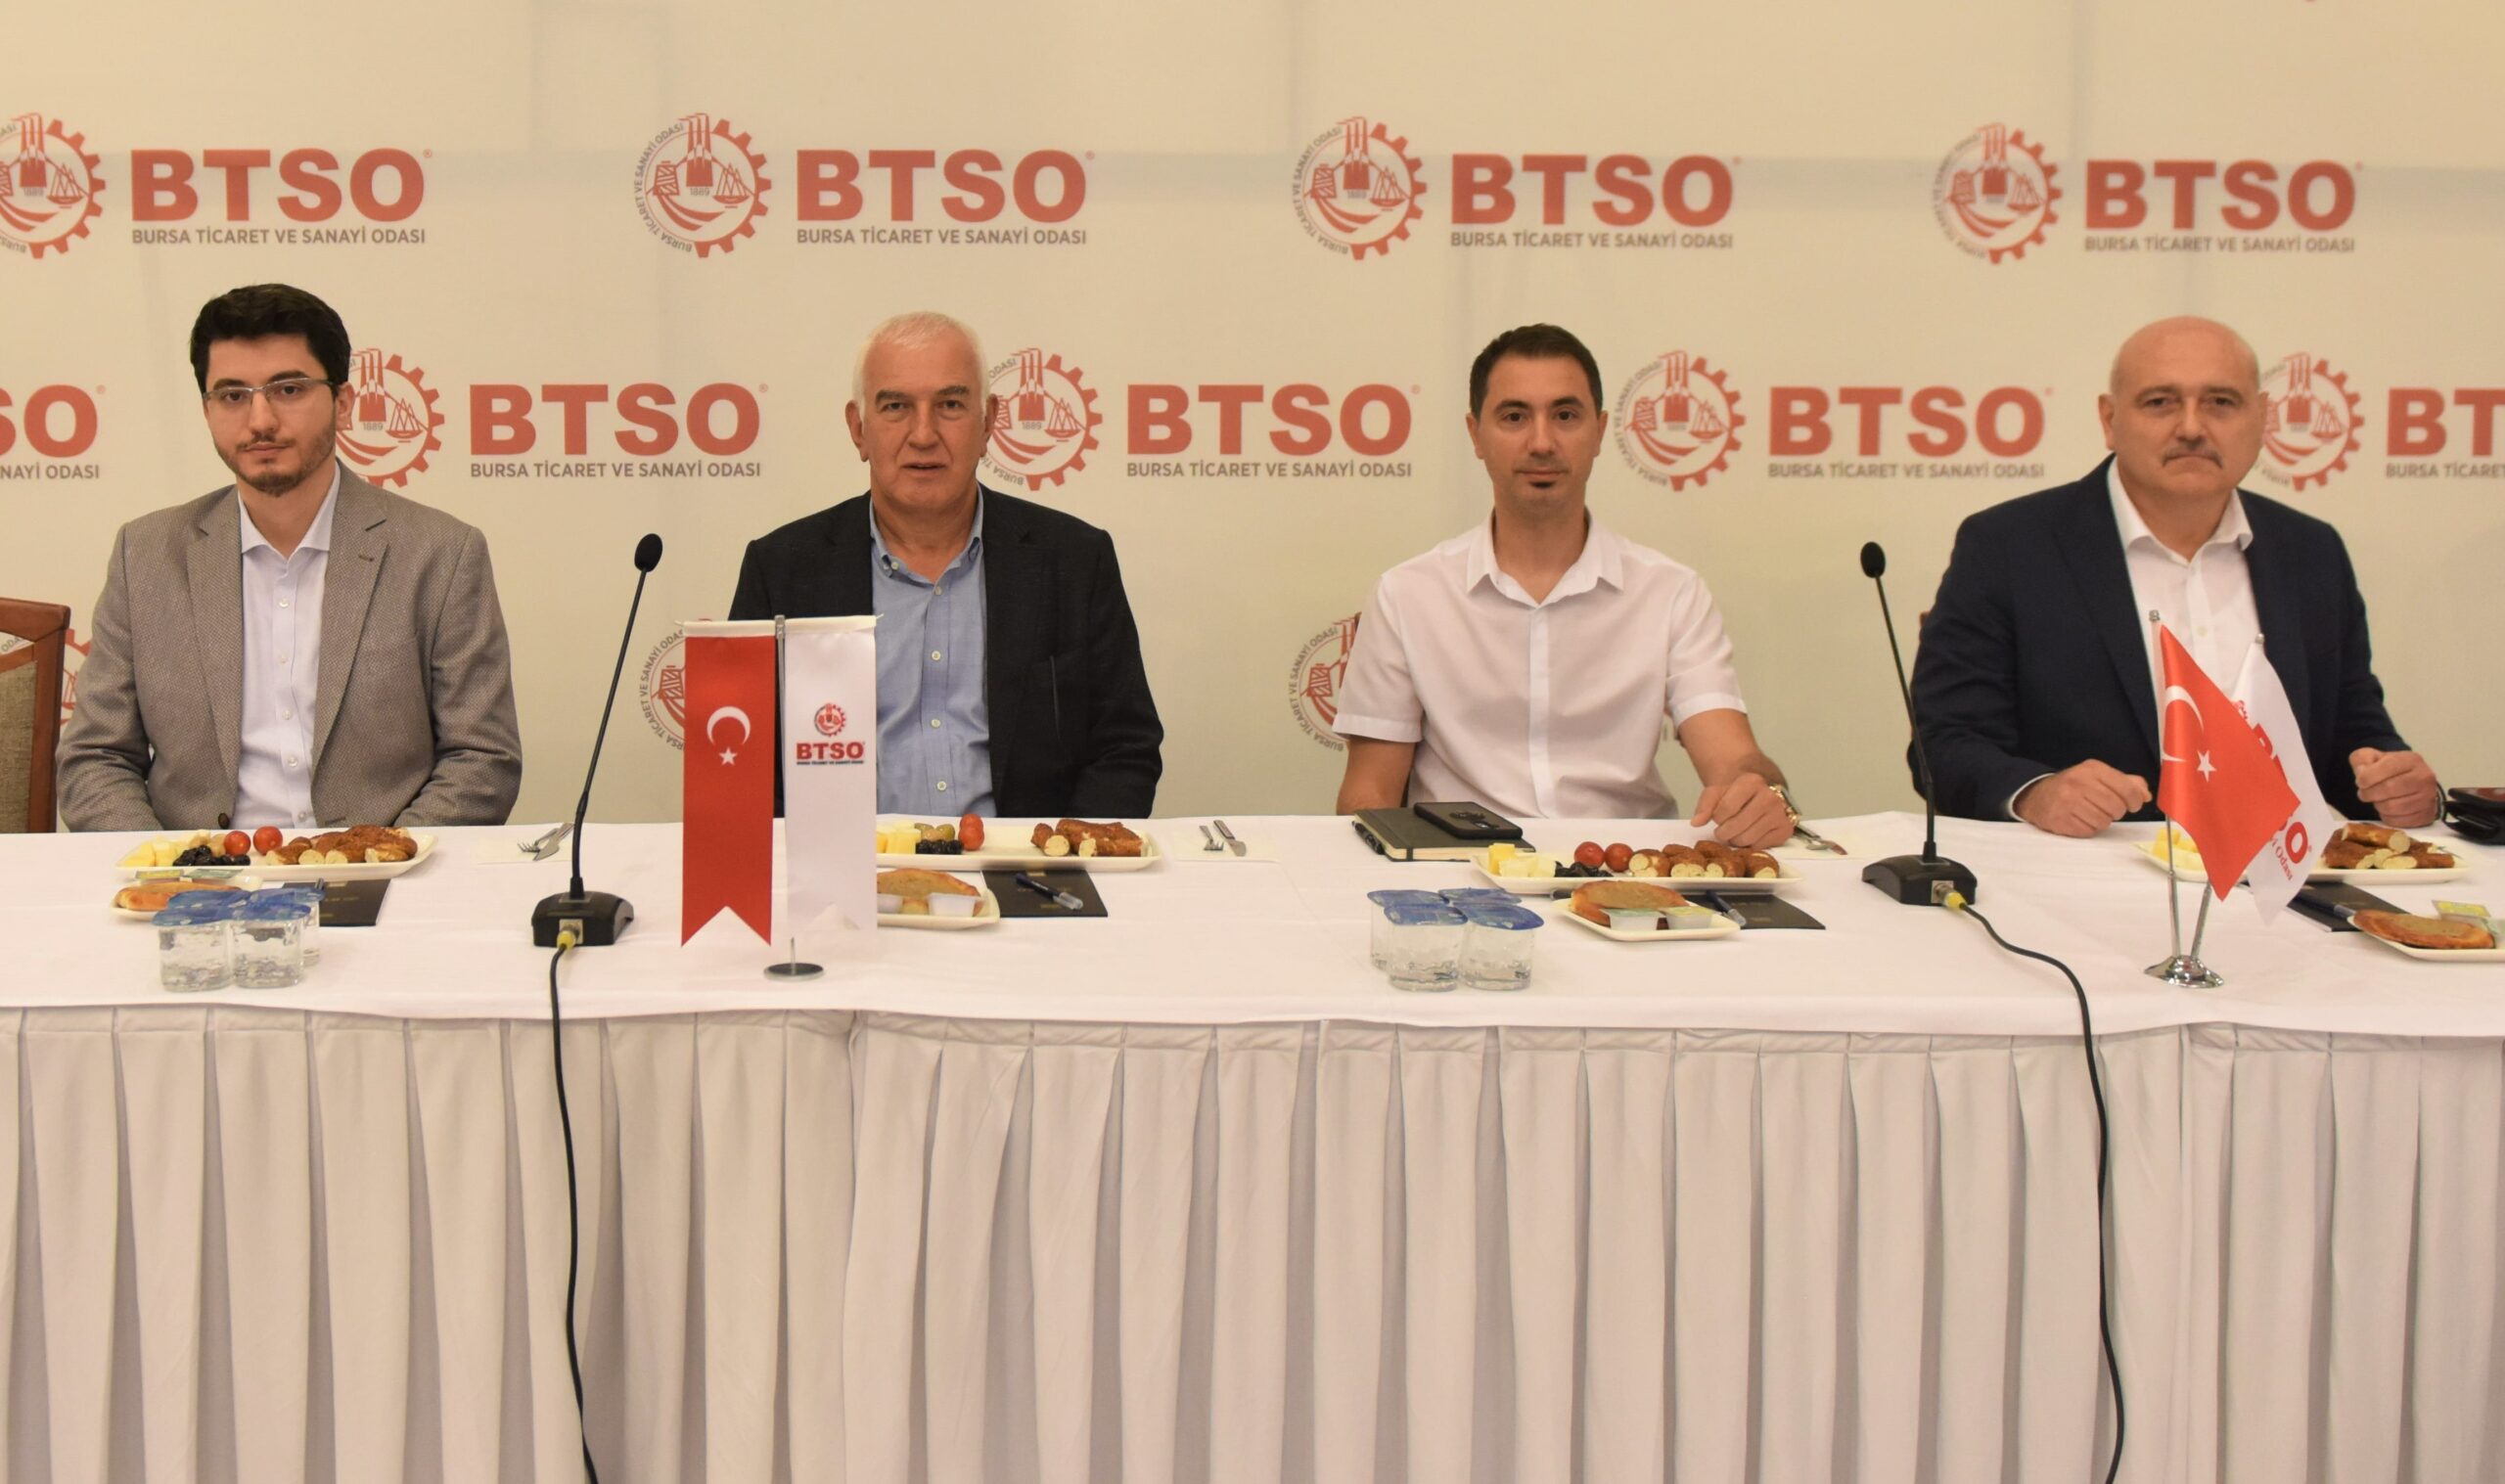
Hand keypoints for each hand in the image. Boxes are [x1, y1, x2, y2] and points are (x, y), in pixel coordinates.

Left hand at [1689, 771, 1792, 848]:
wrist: (1759, 797)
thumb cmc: (1737, 796)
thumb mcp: (1717, 793)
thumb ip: (1704, 805)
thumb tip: (1696, 822)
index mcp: (1752, 782)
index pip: (1725, 809)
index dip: (1717, 817)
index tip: (1720, 816)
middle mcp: (1770, 796)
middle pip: (1735, 826)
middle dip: (1724, 832)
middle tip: (1724, 829)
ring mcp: (1780, 814)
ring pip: (1746, 839)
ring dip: (1736, 840)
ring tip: (1737, 831)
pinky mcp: (1785, 830)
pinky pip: (1759, 846)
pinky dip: (1751, 845)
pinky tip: (1751, 834)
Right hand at [2014, 761, 2150, 837]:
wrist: (2037, 796)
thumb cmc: (2074, 787)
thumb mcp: (2098, 776)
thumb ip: (2126, 782)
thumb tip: (2145, 794)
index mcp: (2092, 769)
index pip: (2127, 788)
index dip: (2135, 800)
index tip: (2134, 805)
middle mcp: (2079, 783)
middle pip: (2117, 808)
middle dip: (2116, 812)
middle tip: (2107, 809)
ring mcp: (2068, 801)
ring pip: (2104, 822)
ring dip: (2102, 821)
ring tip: (2091, 813)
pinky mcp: (2060, 819)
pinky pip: (2088, 831)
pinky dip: (2088, 829)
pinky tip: (2080, 820)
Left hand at [2350, 748, 2439, 827]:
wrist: (2412, 784)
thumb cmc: (2390, 770)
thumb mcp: (2373, 757)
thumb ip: (2362, 759)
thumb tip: (2362, 772)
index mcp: (2411, 760)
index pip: (2383, 769)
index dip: (2364, 778)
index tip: (2360, 782)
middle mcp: (2424, 777)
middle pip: (2388, 789)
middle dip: (2368, 793)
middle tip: (2364, 793)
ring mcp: (2428, 797)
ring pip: (2391, 807)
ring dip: (2377, 805)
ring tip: (2377, 799)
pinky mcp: (2426, 815)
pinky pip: (2397, 821)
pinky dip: (2386, 817)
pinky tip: (2387, 809)